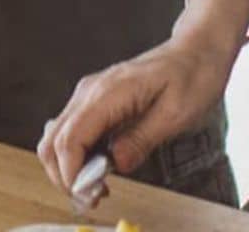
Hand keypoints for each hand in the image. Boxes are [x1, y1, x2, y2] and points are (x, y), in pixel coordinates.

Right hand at [38, 24, 239, 206]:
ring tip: (97, 187)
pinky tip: (98, 169)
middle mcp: (91, 91)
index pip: (70, 138)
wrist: (195, 51)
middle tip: (93, 197)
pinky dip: (76, 156)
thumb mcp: (176, 114)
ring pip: (57, 137)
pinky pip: (72, 131)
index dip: (72, 173)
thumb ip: (142, 139)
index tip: (89, 194)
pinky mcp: (96, 101)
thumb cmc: (191, 76)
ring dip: (68, 168)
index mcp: (109, 92)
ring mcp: (90, 94)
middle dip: (65, 176)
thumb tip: (116, 164)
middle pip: (53, 140)